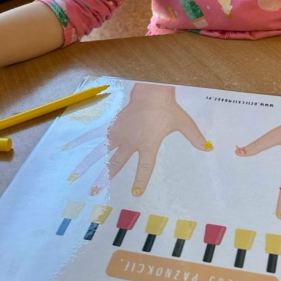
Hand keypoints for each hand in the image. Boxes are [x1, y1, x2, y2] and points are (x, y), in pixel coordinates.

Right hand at [65, 82, 212, 194]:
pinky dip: (84, 142)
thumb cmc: (167, 107)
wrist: (151, 89)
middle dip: (106, 178)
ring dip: (91, 165)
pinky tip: (70, 147)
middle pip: (117, 163)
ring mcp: (120, 133)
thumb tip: (209, 148)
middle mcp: (131, 141)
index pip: (144, 166)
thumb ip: (195, 137)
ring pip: (103, 152)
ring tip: (78, 177)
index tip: (136, 192)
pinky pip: (98, 136)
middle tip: (94, 192)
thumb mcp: (183, 122)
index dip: (141, 179)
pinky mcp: (114, 126)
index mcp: (148, 144)